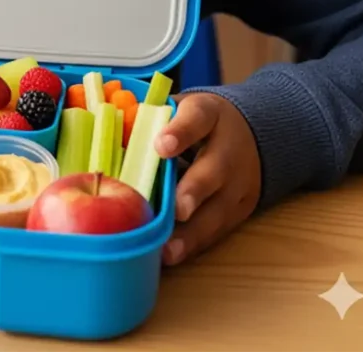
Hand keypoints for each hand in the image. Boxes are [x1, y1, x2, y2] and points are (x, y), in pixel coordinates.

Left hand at [155, 92, 261, 265]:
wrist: (251, 135)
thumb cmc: (198, 121)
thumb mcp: (182, 106)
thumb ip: (151, 116)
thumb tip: (110, 131)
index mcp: (209, 115)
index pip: (198, 118)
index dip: (181, 132)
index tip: (161, 146)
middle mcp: (229, 150)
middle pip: (215, 169)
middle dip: (195, 190)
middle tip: (178, 208)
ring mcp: (238, 184)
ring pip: (218, 209)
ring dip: (193, 232)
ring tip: (168, 249)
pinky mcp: (239, 210)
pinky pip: (218, 229)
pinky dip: (195, 244)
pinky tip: (172, 255)